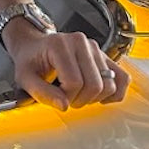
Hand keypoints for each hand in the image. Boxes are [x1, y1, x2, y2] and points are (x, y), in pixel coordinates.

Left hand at [4, 24, 128, 110]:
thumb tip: (63, 106)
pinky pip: (123, 77)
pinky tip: (99, 96)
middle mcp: (80, 42)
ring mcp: (95, 48)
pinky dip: (115, 92)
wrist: (34, 45)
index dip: (66, 98)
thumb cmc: (29, 60)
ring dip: (95, 98)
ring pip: (110, 84)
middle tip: (67, 98)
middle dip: (81, 100)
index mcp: (59, 45)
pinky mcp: (104, 56)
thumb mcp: (25, 77)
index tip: (56, 97)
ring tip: (79, 93)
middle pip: (95, 85)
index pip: (74, 82)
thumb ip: (41, 93)